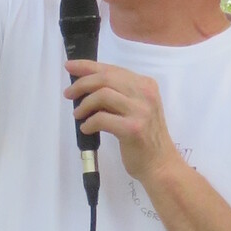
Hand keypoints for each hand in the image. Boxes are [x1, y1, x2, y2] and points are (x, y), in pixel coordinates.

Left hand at [65, 59, 175, 188]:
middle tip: (68, 94)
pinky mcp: (132, 129)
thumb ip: (119, 95)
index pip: (112, 69)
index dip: (88, 66)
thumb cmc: (145, 138)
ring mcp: (140, 111)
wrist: (161, 164)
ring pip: (102, 95)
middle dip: (81, 84)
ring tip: (78, 114)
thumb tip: (87, 86)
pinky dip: (89, 123)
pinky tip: (86, 129)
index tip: (70, 67)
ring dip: (84, 104)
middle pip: (105, 78)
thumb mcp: (137, 108)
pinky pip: (101, 119)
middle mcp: (145, 94)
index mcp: (146, 85)